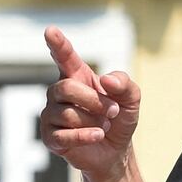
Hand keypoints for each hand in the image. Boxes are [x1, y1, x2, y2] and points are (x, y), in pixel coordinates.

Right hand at [42, 26, 141, 178]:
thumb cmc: (118, 119)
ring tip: (103, 126)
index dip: (58, 44)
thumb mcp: (131, 98)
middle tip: (113, 111)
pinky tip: (98, 135)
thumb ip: (124, 83)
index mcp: (77, 76)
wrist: (115, 151)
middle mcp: (59, 92)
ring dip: (94, 121)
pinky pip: (64, 135)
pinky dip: (86, 136)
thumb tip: (106, 81)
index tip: (50, 30)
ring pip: (68, 113)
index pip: (64, 56)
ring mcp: (51, 114)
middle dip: (95, 101)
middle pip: (67, 88)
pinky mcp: (50, 137)